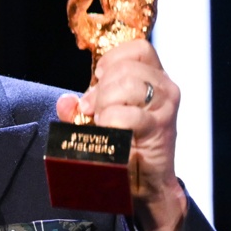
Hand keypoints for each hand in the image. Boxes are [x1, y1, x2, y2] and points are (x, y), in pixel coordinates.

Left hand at [56, 39, 186, 230]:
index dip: (114, 58)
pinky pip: (130, 115)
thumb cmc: (127, 146)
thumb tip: (65, 102)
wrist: (147, 183)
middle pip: (127, 68)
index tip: (98, 78)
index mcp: (155, 78)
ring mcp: (165, 107)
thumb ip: (80, 109)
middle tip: (92, 109)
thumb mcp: (100, 121)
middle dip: (101, 88)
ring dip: (106, 102)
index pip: (139, 48)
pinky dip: (112, 120)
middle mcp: (165, 88)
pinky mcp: (160, 128)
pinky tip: (107, 129)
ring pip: (129, 84)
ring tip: (102, 120)